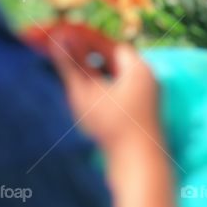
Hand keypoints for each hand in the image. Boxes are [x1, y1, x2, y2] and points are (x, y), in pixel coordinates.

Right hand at [28, 21, 162, 150]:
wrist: (138, 169)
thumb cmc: (113, 127)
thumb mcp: (86, 92)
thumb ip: (72, 63)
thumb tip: (59, 37)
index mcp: (139, 69)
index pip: (110, 45)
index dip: (86, 40)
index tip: (65, 38)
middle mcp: (147, 81)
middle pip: (115, 61)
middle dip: (90, 57)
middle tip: (66, 53)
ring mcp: (146, 101)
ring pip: (116, 80)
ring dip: (95, 75)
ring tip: (71, 75)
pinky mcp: (141, 119)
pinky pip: (119, 96)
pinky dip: (101, 92)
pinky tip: (85, 100)